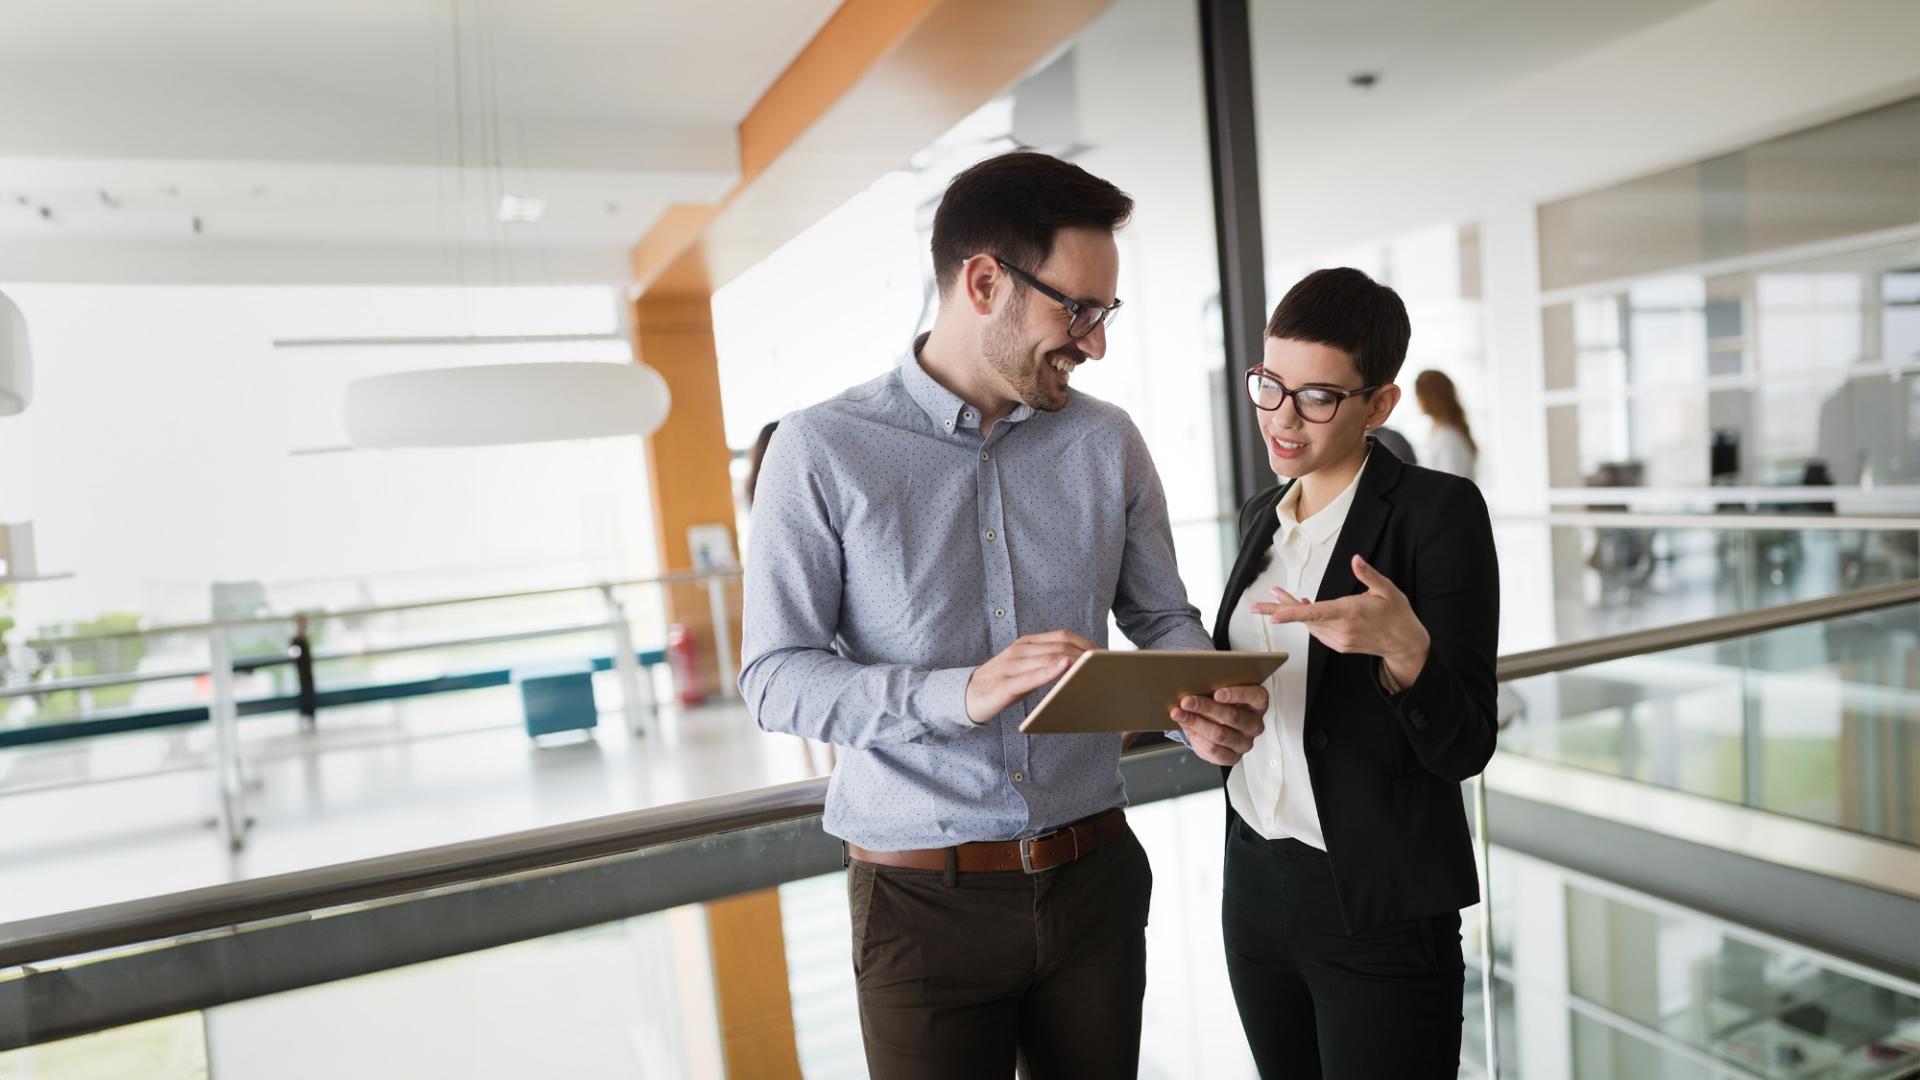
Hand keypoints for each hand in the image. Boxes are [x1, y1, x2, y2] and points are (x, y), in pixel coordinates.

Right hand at [966, 630, 1094, 723]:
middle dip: (1084, 654)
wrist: (966, 696)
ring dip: (1072, 661)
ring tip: (1092, 667)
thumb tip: (1077, 665)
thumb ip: (1046, 663)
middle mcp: (1019, 651)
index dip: (1084, 642)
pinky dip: (1049, 671)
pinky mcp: (1005, 685)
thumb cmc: (1001, 684)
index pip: (1061, 636)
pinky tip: (1064, 668)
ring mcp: (1011, 666)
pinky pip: (1030, 676)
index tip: (1102, 653)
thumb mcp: (1025, 669)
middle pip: (1058, 646)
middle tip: (1103, 664)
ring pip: (1047, 658)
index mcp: (1026, 644)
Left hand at [1171, 684, 1266, 765]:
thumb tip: (1190, 682)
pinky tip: (1186, 728)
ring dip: (1196, 723)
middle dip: (1206, 708)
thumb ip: (1214, 686)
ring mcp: (1245, 743)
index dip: (1237, 694)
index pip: (1256, 697)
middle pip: (1233, 716)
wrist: (1214, 726)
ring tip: (1179, 714)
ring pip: (1220, 734)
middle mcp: (1254, 724)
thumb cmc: (1219, 704)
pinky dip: (1197, 738)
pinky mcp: (1232, 757)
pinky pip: (1214, 750)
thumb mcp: (1220, 691)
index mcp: (1258, 703)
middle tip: (1186, 701)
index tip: (1217, 693)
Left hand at [1250, 555, 1429, 686]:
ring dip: (1292, 611)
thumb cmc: (1397, 614)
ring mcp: (1339, 640)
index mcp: (1351, 613)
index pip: (1316, 613)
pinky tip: (1302, 605)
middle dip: (1280, 609)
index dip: (1294, 613)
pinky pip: (1317, 631)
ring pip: (1309, 625)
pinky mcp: (1339, 645)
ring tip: (1277, 595)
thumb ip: (1369, 575)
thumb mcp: (1388, 590)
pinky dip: (1307, 618)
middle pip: (1305, 619)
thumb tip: (1355, 559)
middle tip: (1255, 606)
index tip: (1274, 615)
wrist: (1405, 644)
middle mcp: (1342, 629)